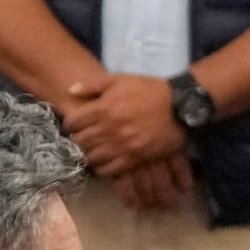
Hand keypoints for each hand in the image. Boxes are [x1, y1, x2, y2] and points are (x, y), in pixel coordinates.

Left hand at [60, 74, 195, 207]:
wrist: (179, 106)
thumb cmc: (149, 90)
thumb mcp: (120, 79)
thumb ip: (93, 85)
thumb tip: (70, 91)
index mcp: (103, 108)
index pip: (73, 122)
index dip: (72, 124)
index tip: (76, 125)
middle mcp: (109, 128)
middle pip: (80, 141)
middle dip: (79, 140)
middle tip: (85, 139)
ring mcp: (122, 145)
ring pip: (92, 157)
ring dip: (91, 154)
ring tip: (95, 151)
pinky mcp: (135, 158)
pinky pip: (110, 170)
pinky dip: (104, 169)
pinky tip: (106, 163)